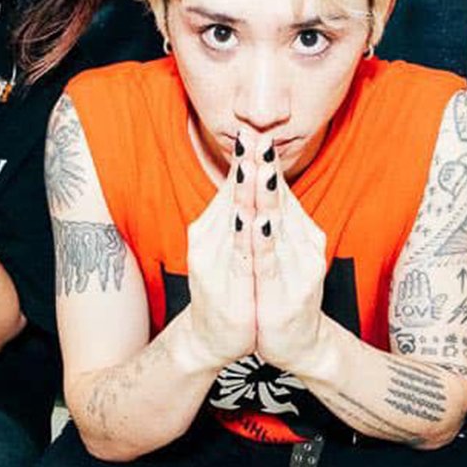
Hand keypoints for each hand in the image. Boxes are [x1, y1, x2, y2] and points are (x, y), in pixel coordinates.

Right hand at [184, 131, 257, 369]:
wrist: (212, 337)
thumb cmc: (228, 287)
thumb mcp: (231, 245)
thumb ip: (236, 214)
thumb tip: (249, 180)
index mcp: (214, 226)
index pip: (232, 185)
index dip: (245, 158)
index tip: (255, 128)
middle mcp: (210, 238)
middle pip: (232, 195)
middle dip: (245, 165)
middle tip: (256, 133)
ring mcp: (216, 261)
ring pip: (234, 220)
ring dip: (245, 193)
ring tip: (254, 166)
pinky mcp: (226, 285)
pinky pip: (238, 257)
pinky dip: (246, 238)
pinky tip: (253, 221)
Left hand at [249, 141, 330, 371]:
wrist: (298, 343)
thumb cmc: (283, 294)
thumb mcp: (280, 251)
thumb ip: (274, 219)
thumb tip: (262, 182)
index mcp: (299, 231)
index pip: (278, 190)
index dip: (264, 161)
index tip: (253, 131)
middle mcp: (303, 243)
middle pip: (280, 199)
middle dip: (266, 167)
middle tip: (257, 136)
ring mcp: (298, 267)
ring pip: (277, 225)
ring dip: (266, 196)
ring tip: (257, 168)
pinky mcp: (287, 292)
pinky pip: (272, 262)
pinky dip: (264, 242)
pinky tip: (257, 222)